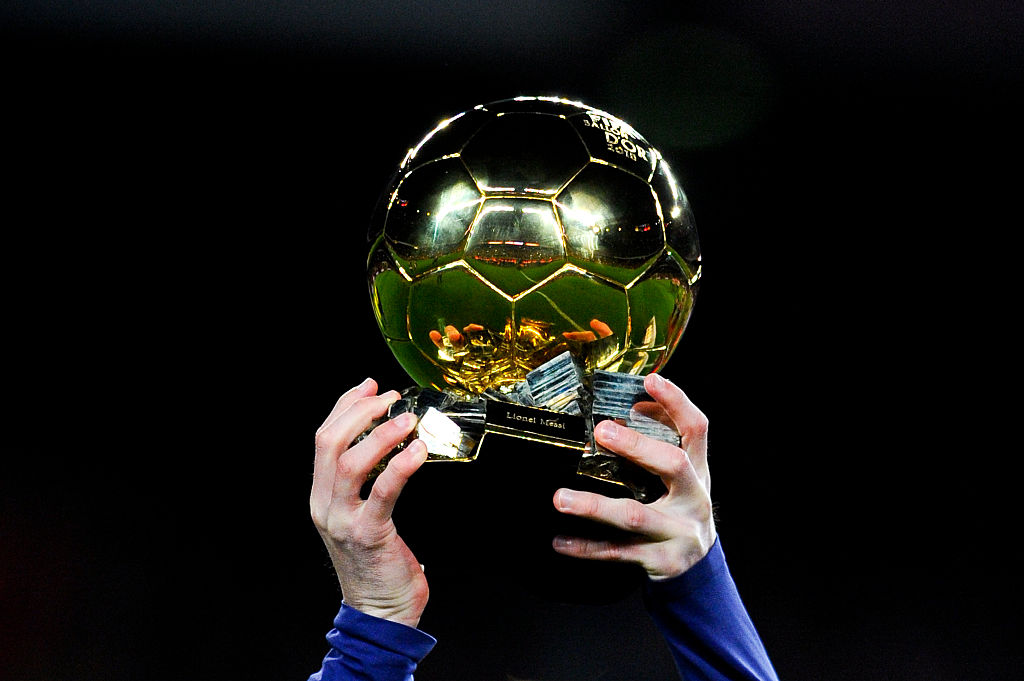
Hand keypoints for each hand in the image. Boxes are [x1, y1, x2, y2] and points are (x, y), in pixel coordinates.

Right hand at [311, 378, 429, 626]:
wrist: (380, 612)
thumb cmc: (378, 560)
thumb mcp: (362, 511)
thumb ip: (367, 479)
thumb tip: (388, 435)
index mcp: (321, 495)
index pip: (324, 438)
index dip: (345, 406)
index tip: (370, 386)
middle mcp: (324, 504)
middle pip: (329, 443)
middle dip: (360, 412)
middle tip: (391, 398)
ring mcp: (341, 520)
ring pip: (350, 462)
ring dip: (381, 434)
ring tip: (408, 419)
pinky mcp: (367, 535)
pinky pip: (382, 492)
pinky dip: (401, 466)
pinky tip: (418, 452)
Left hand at [552, 373, 714, 579]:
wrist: (700, 568)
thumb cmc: (680, 508)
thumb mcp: (681, 477)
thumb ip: (661, 443)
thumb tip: (633, 405)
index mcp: (699, 471)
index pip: (695, 429)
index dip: (676, 402)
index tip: (651, 380)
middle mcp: (693, 499)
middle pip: (673, 466)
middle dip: (638, 446)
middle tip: (602, 430)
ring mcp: (678, 533)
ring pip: (635, 516)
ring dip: (594, 506)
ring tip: (560, 498)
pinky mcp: (660, 561)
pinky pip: (617, 552)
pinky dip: (587, 547)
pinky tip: (560, 542)